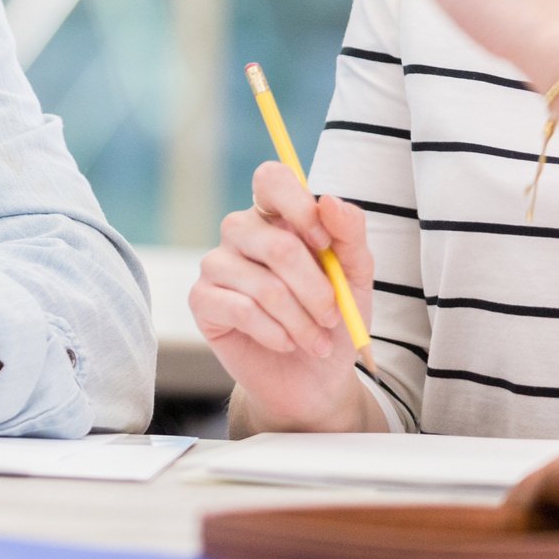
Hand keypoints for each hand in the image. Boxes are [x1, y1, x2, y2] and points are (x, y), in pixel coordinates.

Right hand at [190, 162, 376, 431]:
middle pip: (274, 242)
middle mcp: (241, 233)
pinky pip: (241, 310)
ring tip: (316, 341)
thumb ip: (349, 234)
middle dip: (315, 288)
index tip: (324, 244)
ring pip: (262, 284)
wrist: (315, 379)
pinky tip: (286, 343)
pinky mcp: (202, 300)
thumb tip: (329, 200)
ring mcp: (216, 264)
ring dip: (300, 320)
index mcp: (276, 216)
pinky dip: (276, 333)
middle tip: (332, 316)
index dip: (298, 206)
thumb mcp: (356, 277)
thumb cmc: (332, 320)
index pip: (272, 179)